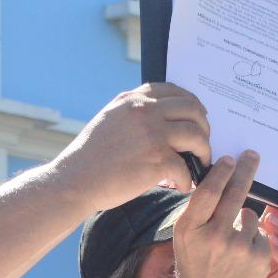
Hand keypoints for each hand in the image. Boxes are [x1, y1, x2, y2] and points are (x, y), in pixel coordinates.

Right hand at [54, 83, 211, 210]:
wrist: (74, 181)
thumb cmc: (90, 158)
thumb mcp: (108, 121)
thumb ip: (133, 114)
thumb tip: (159, 119)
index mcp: (133, 100)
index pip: (173, 90)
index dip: (191, 103)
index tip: (198, 116)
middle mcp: (145, 111)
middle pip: (192, 110)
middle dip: (204, 127)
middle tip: (202, 144)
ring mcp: (152, 133)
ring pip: (196, 136)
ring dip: (203, 152)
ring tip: (199, 165)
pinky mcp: (157, 159)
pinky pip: (185, 167)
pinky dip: (188, 179)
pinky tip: (182, 186)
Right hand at [171, 152, 272, 277]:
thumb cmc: (195, 268)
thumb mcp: (185, 239)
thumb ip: (198, 211)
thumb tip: (218, 177)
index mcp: (190, 229)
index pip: (208, 191)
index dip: (221, 172)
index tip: (231, 159)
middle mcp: (213, 236)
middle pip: (234, 193)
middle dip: (245, 171)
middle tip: (252, 156)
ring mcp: (238, 247)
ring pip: (250, 216)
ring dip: (245, 223)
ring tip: (232, 247)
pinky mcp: (258, 257)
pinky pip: (262, 235)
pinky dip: (255, 241)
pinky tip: (243, 259)